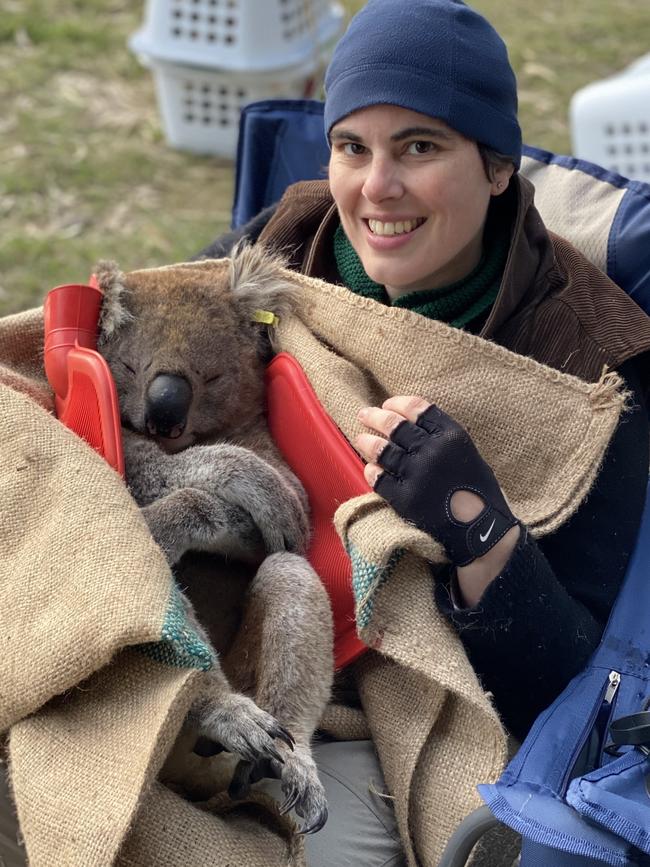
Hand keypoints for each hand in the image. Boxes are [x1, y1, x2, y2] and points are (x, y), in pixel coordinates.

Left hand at [355, 396, 519, 588]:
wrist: (482, 532)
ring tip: (361, 439)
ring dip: (368, 442)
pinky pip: (379, 480)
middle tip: (364, 414)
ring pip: (383, 451)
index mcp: (452, 437)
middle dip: (375, 417)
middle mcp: (432, 451)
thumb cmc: (481, 494)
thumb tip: (415, 427)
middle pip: (395, 426)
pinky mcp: (405, 499)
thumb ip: (444, 441)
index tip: (388, 404)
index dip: (398, 404)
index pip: (418, 409)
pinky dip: (372, 472)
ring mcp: (416, 475)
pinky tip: (369, 468)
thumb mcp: (470, 456)